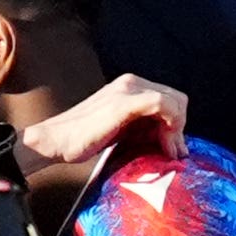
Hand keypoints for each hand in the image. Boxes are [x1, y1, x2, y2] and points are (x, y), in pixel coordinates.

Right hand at [17, 73, 188, 166]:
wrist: (54, 141)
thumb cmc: (82, 139)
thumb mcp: (121, 130)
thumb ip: (143, 127)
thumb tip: (172, 140)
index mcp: (128, 86)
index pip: (169, 98)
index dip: (178, 124)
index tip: (172, 149)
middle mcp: (129, 82)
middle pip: (177, 98)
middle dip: (180, 127)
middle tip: (172, 152)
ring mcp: (126, 89)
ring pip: (174, 101)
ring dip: (178, 129)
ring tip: (168, 152)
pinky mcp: (123, 101)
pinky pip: (163, 104)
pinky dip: (172, 124)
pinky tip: (164, 144)